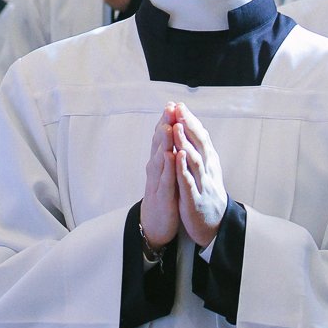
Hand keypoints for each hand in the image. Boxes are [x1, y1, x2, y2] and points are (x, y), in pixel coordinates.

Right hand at [140, 103, 179, 250]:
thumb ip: (166, 151)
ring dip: (164, 142)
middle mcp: (156, 168)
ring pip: (160, 158)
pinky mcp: (162, 196)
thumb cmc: (163, 195)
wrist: (155, 224)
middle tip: (169, 107)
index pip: (163, 137)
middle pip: (159, 143)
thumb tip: (169, 129)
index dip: (167, 120)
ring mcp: (158, 182)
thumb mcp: (165, 171)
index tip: (173, 103)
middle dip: (165, 124)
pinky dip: (168, 167)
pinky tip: (171, 156)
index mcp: (159, 162)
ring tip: (169, 126)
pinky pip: (166, 180)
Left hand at [173, 103, 227, 247]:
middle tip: (178, 108)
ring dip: (185, 143)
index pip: (200, 136)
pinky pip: (189, 182)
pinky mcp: (195, 199)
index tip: (180, 105)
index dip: (190, 121)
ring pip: (194, 160)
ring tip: (177, 127)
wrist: (216, 224)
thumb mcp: (206, 168)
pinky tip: (177, 158)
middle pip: (199, 143)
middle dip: (188, 125)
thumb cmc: (207, 192)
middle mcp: (207, 169)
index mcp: (209, 161)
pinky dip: (183, 169)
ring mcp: (202, 183)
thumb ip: (200, 149)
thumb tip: (193, 126)